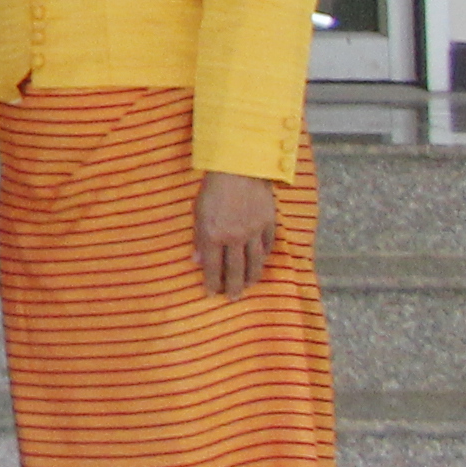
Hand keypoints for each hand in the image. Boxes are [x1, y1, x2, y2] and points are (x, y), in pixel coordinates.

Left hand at [194, 171, 278, 298]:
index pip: (212, 267)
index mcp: (213, 234)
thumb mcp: (197, 211)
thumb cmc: (212, 188)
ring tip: (248, 287)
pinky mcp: (268, 223)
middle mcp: (235, 237)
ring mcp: (254, 231)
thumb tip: (197, 261)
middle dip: (233, 287)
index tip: (211, 294)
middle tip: (232, 298)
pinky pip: (267, 246)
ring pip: (255, 263)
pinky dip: (264, 258)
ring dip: (251, 278)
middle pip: (236, 270)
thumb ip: (198, 237)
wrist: (239, 167)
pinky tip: (261, 264)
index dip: (211, 282)